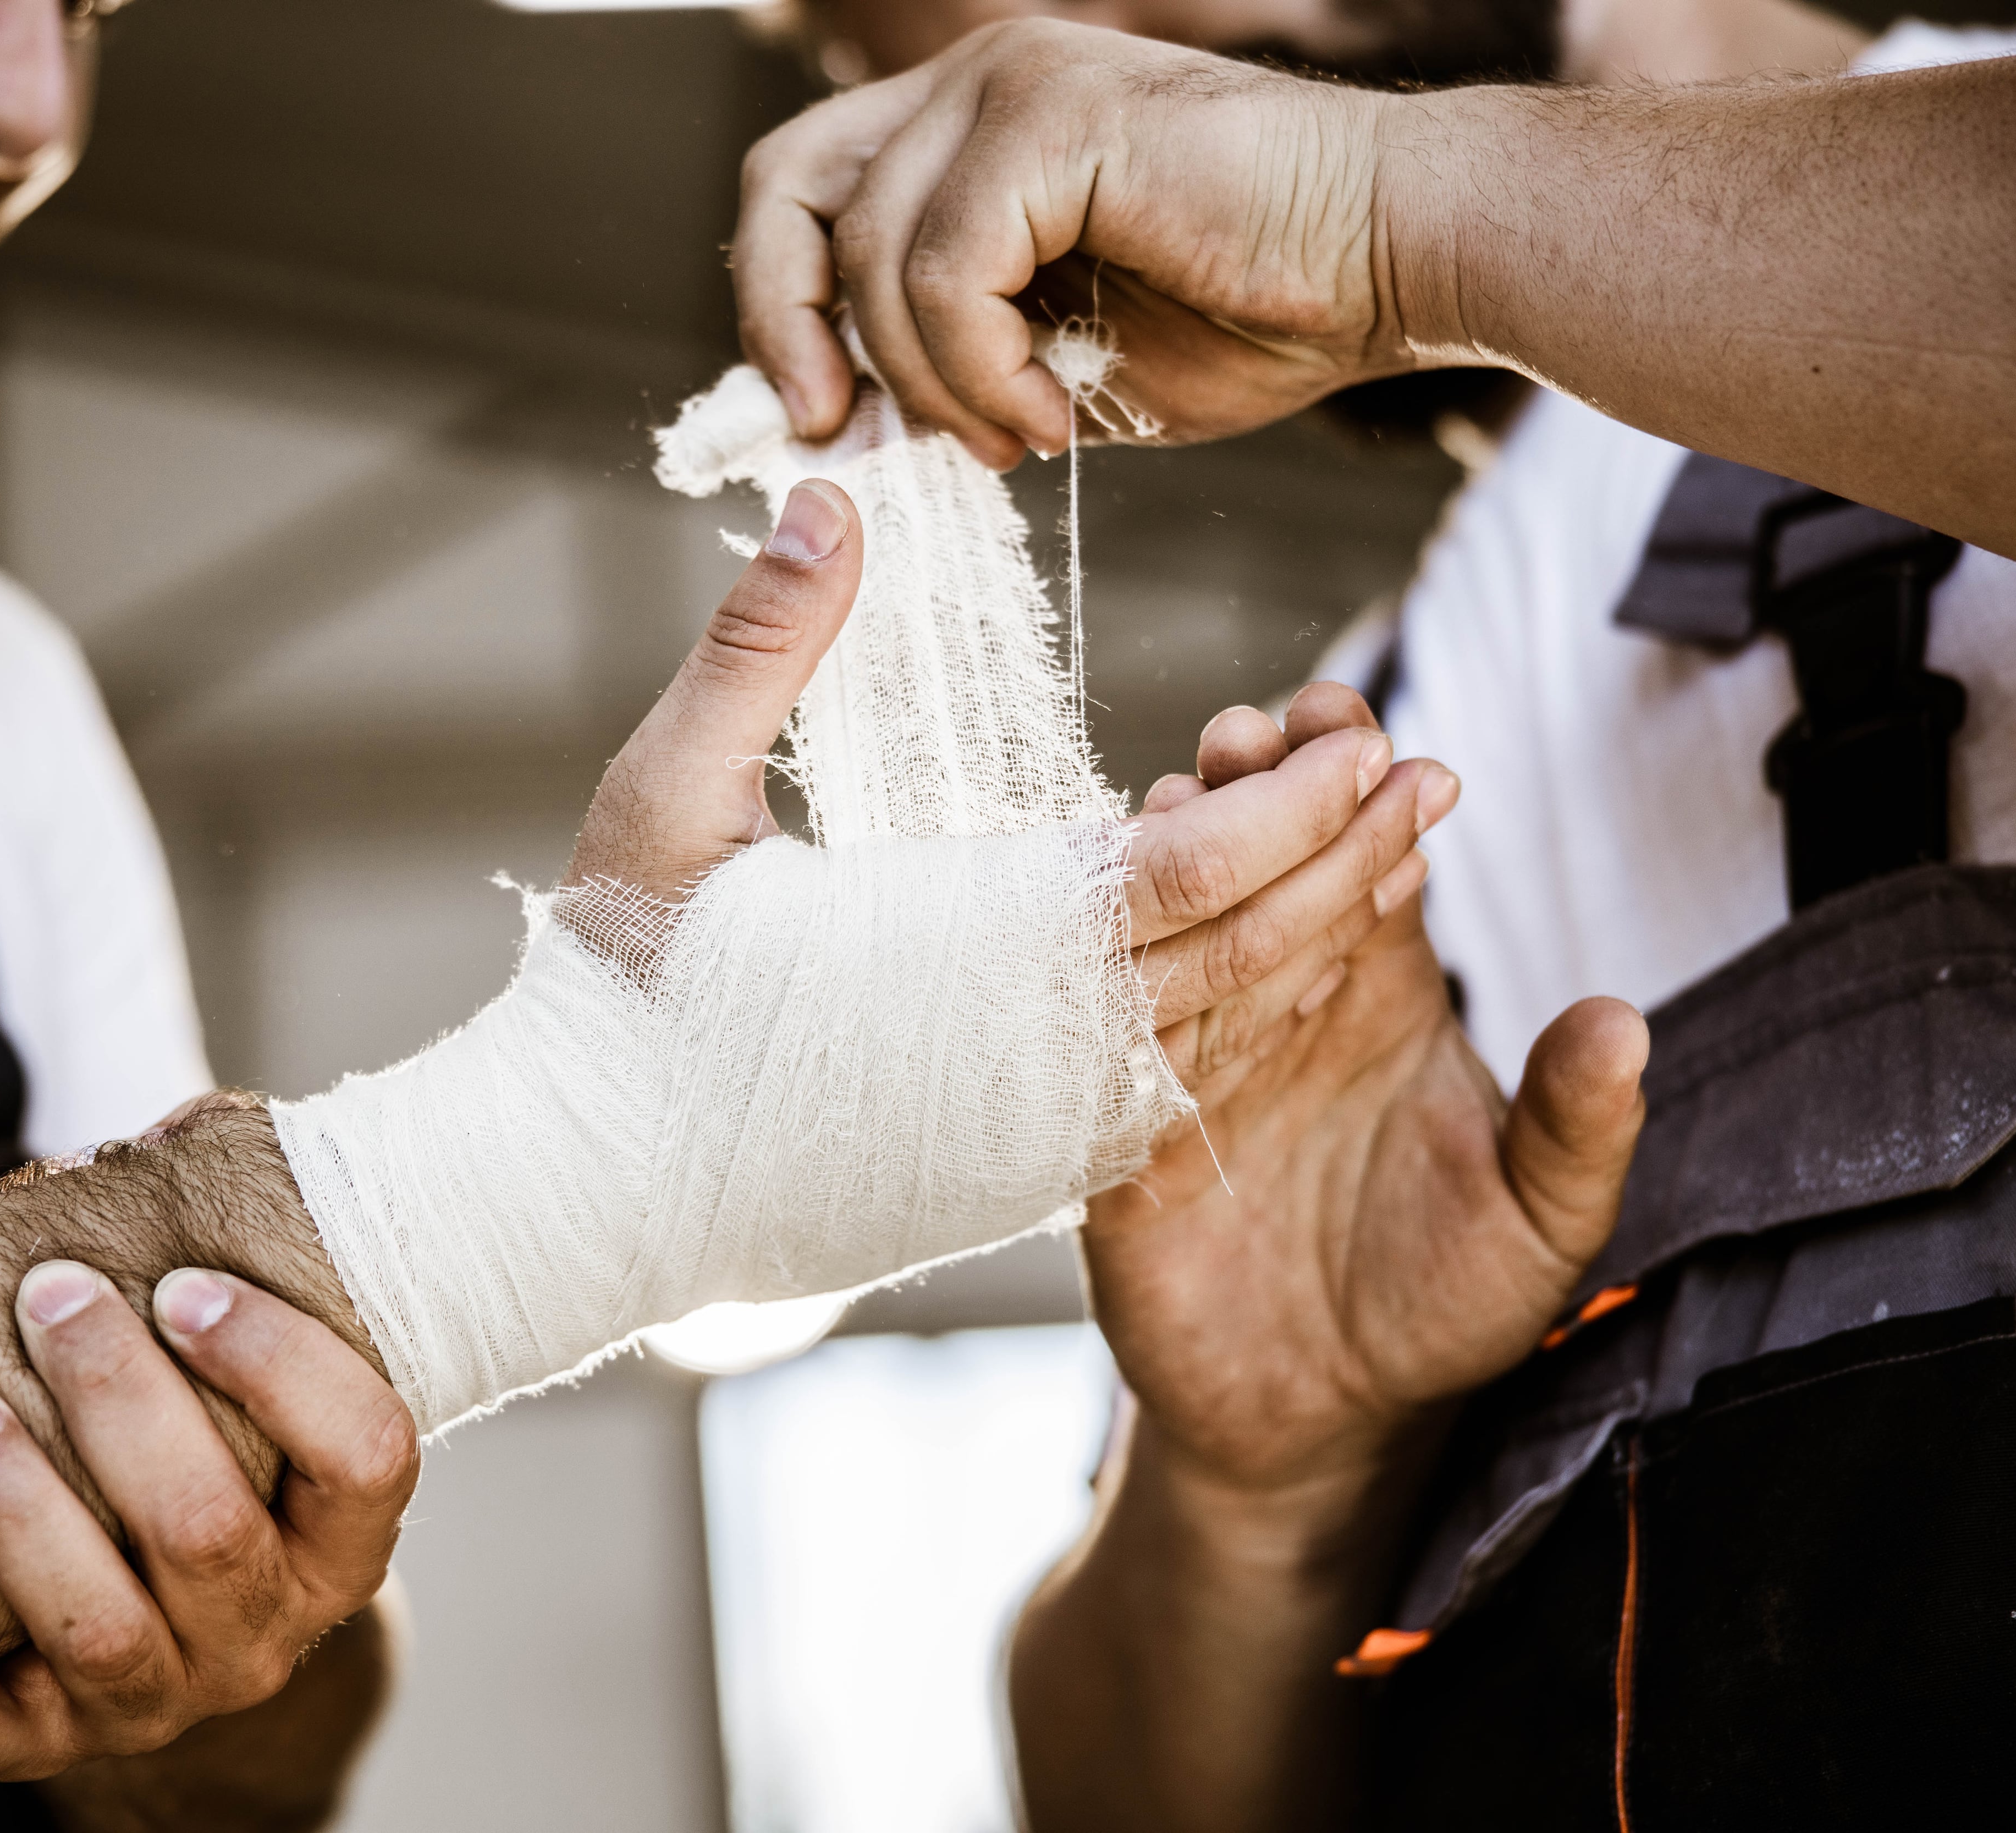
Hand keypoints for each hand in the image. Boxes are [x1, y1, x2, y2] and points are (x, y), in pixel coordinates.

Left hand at [0, 1260, 415, 1781]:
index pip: (367, 1456)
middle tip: (49, 1293)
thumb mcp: (232, 1362)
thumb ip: (221, 1256)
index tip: (188, 1284)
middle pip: (210, 1532)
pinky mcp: (34, 1746)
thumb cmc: (188, 1430)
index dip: (283, 1366)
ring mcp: (155, 1700)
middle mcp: (263, 1633)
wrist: (141, 1604)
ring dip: (17, 1508)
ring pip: (96, 1627)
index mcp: (341, 1537)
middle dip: (120, 1403)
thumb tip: (168, 1144)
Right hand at [567, 481, 1442, 1082]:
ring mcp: (1032, 1128)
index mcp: (974, 961)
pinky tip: (1264, 956)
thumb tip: (834, 505)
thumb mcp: (661, 803)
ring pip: (1218, 1029)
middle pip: (1244, 957)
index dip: (1292, 808)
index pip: (1189, 878)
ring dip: (1309, 935)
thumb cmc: (619, 996)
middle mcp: (1033, 1060)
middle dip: (1350, 865)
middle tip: (1431, 779)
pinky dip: (1230, 1012)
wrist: (585, 1195)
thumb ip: (757, 651)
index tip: (1370, 735)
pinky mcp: (1015, 1165)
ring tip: (1379, 853)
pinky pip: (1165, 1084)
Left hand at [734, 20, 1439, 465]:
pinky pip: (947, 270)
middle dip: (792, 328)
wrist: (1389, 263)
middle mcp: (977, 80)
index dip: (780, 304)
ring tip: (1020, 434)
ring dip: (934, 384)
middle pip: (793, 191)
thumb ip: (954, 366)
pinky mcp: (1056, 116)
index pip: (804, 191)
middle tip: (842, 430)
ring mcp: (1013, 83)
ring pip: (877, 256)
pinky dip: (983, 369)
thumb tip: (853, 427)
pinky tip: (1053, 412)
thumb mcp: (1057, 357)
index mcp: (969, 126)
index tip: (816, 415)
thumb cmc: (1251, 311)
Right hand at [1088, 685, 1650, 1511]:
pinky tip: (1103, 924)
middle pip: (1251, 864)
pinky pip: (1098, 1043)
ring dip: (1169, 860)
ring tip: (1183, 796)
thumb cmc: (1440, 1303)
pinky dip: (1099, 978)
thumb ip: (1578, 1126)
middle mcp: (1272, 1001)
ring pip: (1165, 929)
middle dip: (1249, 788)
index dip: (1347, 779)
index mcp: (1371, 989)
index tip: (1349, 721)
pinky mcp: (1116, 1137)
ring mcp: (1187, 1061)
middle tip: (1254, 732)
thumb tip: (1622, 1021)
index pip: (1354, 851)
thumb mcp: (1540, 1224)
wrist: (1321, 1422)